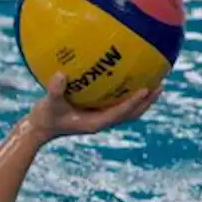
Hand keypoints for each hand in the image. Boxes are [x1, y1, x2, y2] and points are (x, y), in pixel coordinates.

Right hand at [27, 73, 161, 141]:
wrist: (40, 128)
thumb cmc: (44, 117)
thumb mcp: (47, 103)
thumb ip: (54, 90)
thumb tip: (60, 74)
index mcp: (95, 123)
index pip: (120, 113)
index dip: (134, 102)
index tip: (146, 89)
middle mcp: (102, 121)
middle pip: (132, 114)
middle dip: (147, 101)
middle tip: (160, 85)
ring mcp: (101, 118)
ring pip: (128, 111)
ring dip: (143, 100)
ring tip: (155, 83)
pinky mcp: (97, 114)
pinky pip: (118, 104)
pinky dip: (127, 94)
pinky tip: (128, 78)